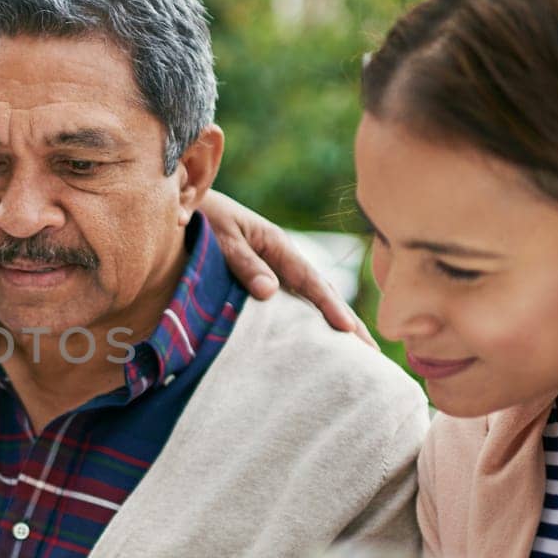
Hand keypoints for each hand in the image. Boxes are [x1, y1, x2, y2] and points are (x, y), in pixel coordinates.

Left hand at [201, 190, 375, 348]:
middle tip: (372, 353)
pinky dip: (307, 320)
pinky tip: (314, 340)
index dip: (331, 307)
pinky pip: (290, 302)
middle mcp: (281, 258)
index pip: (311, 282)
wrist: (184, 204)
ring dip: (332, 323)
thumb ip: (244, 263)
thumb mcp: (222, 238)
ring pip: (309, 300)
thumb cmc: (202, 219)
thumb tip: (270, 292)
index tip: (348, 331)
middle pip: (322, 293)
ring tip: (354, 353)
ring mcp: (274, 269)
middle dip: (348, 321)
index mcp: (277, 245)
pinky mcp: (261, 278)